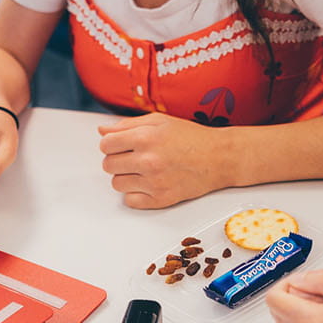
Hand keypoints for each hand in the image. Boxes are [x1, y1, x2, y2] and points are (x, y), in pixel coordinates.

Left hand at [97, 112, 233, 208]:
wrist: (220, 158)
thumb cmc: (192, 138)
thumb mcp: (160, 121)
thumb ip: (127, 125)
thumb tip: (102, 130)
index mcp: (146, 137)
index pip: (105, 144)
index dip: (111, 144)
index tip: (119, 144)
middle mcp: (149, 160)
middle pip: (108, 165)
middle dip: (117, 159)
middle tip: (132, 156)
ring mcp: (155, 182)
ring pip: (117, 184)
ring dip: (125, 177)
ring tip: (142, 169)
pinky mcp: (161, 199)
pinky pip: (130, 201)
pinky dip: (135, 193)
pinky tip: (147, 183)